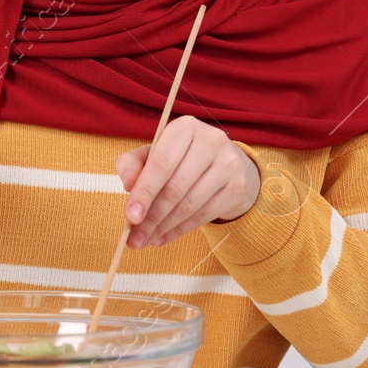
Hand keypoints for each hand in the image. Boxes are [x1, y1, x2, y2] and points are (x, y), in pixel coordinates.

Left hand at [115, 115, 259, 248]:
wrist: (229, 166)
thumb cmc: (182, 159)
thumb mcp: (156, 153)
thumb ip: (133, 163)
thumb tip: (128, 184)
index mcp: (185, 128)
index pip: (161, 163)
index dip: (144, 192)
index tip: (130, 217)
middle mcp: (211, 141)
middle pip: (175, 188)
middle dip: (151, 217)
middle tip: (134, 239)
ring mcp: (229, 165)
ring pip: (189, 205)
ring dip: (163, 227)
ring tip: (145, 240)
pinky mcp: (239, 188)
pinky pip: (203, 215)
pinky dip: (179, 230)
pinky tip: (163, 238)